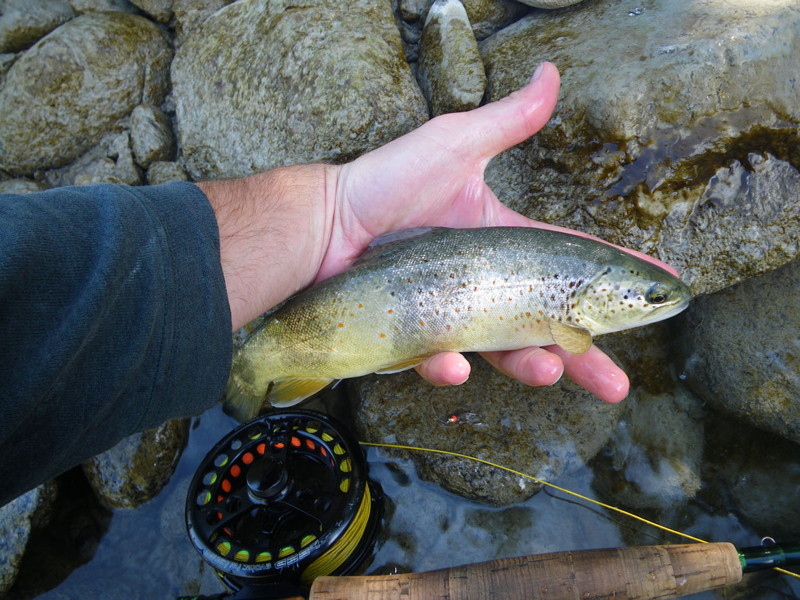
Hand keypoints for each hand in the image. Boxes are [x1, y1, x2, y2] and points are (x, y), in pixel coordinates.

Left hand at [202, 62, 676, 402]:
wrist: (323, 224)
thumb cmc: (385, 183)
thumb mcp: (452, 146)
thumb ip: (505, 122)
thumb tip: (551, 74)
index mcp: (503, 243)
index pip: (570, 263)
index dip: (612, 280)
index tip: (658, 293)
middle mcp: (485, 284)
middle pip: (547, 325)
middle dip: (585, 355)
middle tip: (618, 382)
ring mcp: (452, 313)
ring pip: (503, 352)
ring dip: (530, 366)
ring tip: (547, 371)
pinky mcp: (417, 336)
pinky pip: (440, 358)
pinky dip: (449, 364)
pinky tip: (454, 364)